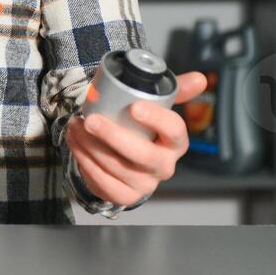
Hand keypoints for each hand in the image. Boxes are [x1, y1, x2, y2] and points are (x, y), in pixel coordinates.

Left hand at [65, 72, 207, 206]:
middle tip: (91, 120)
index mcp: (176, 143)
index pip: (174, 130)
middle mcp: (164, 166)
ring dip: (91, 145)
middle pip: (142, 154)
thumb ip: (175, 90)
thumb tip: (200, 78)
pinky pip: (104, 182)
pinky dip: (85, 161)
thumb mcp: (159, 108)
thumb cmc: (143, 129)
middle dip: (113, 136)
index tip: (134, 106)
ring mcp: (145, 184)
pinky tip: (76, 144)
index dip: (156, 119)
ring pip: (116, 167)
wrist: (127, 160)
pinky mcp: (125, 196)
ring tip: (75, 125)